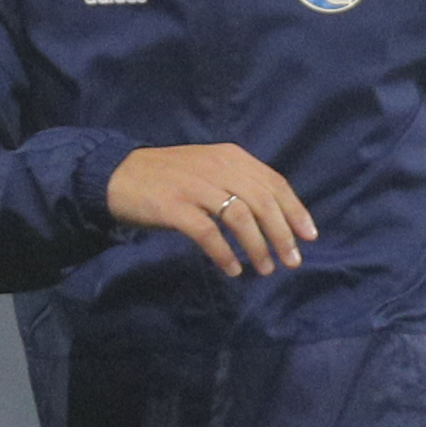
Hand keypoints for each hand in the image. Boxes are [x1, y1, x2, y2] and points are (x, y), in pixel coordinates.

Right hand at [107, 143, 313, 277]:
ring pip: (240, 218)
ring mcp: (195, 186)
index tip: (309, 236)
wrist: (116, 175)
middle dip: (282, 234)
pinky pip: (208, 233)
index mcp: (230, 156)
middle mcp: (217, 167)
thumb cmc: (166, 177)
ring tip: (263, 269)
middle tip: (291, 261)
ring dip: (257, 247)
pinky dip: (224, 254)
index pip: (274, 182)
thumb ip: (236, 183)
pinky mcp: (174, 206)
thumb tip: (272, 214)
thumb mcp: (207, 169)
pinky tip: (231, 270)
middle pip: (262, 202)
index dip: (295, 210)